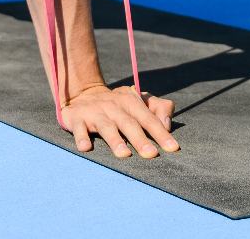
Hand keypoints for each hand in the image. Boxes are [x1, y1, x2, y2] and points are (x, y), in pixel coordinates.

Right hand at [61, 84, 179, 157]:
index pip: (149, 118)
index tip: (172, 148)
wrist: (84, 94)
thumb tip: (168, 125)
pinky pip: (79, 128)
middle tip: (151, 154)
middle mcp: (114, 106)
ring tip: (124, 155)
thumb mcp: (139, 101)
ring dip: (115, 140)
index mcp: (131, 101)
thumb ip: (159, 108)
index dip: (161, 133)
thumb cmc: (119, 104)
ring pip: (107, 127)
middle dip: (140, 139)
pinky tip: (86, 148)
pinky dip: (82, 137)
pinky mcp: (77, 118)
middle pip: (129, 123)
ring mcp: (95, 112)